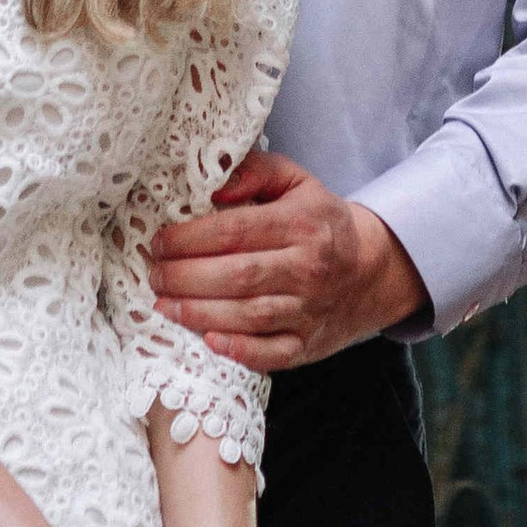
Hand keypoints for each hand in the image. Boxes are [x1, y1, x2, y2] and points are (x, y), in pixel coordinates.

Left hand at [148, 152, 429, 370]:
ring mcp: (309, 310)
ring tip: (163, 304)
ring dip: (198, 313)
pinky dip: (238, 351)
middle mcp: (307, 268)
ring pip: (247, 315)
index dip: (189, 238)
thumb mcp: (296, 181)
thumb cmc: (320, 222)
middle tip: (154, 275)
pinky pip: (271, 354)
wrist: (372, 269)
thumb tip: (213, 186)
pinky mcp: (307, 344)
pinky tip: (207, 341)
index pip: (235, 231)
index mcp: (301, 224)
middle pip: (236, 275)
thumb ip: (255, 172)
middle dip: (184, 277)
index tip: (159, 241)